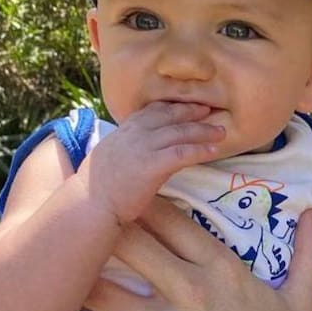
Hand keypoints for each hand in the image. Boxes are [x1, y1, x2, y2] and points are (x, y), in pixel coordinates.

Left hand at [63, 198, 311, 310]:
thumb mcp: (303, 302)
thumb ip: (308, 253)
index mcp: (223, 271)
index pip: (175, 221)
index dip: (147, 198)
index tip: (128, 184)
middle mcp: (189, 291)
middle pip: (133, 243)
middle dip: (106, 222)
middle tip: (84, 207)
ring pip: (108, 289)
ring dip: (81, 271)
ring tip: (57, 255)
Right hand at [79, 101, 225, 225]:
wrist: (90, 204)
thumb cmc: (99, 187)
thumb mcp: (112, 155)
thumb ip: (130, 146)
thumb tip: (147, 146)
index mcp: (125, 129)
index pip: (153, 110)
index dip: (174, 107)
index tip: (189, 106)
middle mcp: (135, 133)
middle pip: (170, 116)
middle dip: (192, 112)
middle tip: (209, 111)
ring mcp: (143, 147)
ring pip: (180, 132)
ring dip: (203, 131)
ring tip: (221, 132)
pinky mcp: (152, 165)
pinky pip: (182, 153)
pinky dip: (200, 150)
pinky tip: (213, 151)